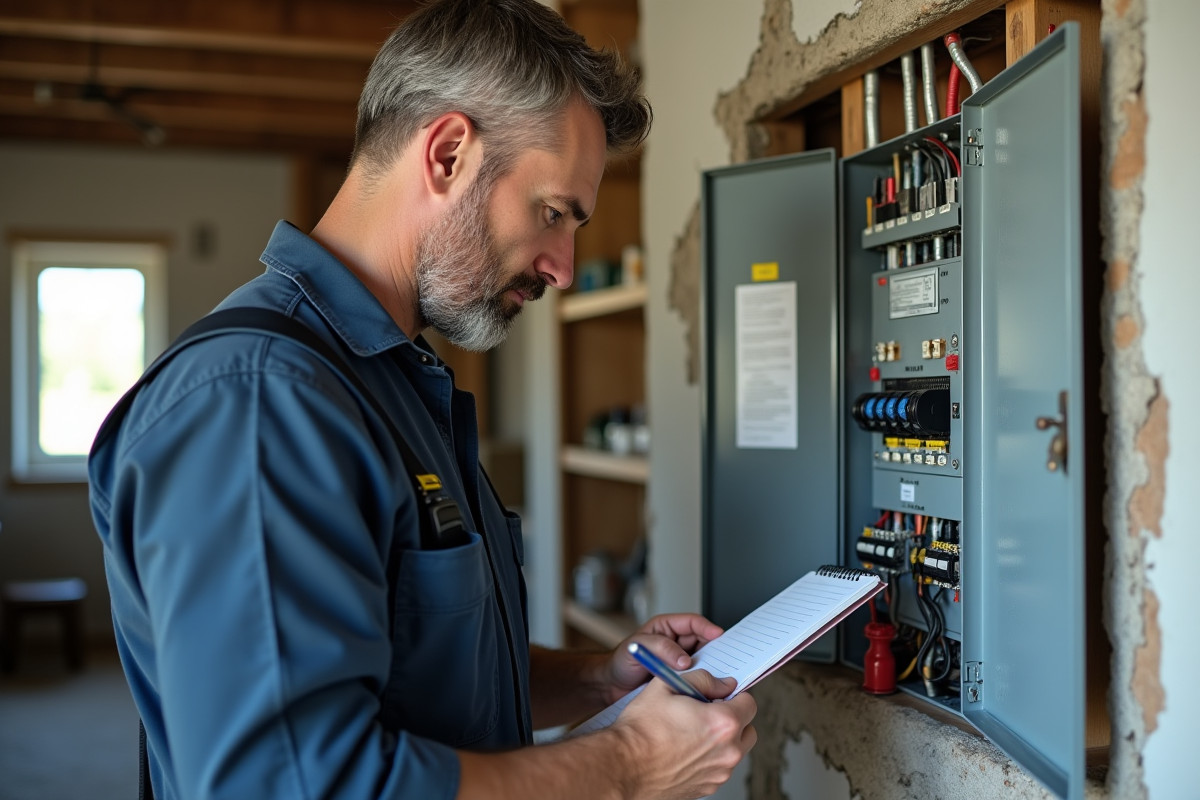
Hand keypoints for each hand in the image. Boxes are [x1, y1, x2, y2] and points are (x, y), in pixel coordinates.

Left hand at [603, 614, 723, 703]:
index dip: (707, 627)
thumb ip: (661, 648)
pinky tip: (707, 687)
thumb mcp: (638, 648)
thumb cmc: (620, 662)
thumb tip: (684, 658)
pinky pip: (696, 677)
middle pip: (703, 642)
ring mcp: (679, 662)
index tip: (718, 635)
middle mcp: (675, 643)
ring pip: (703, 660)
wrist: (611, 686)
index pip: (692, 623)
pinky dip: (703, 681)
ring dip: (710, 667)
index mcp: (666, 628)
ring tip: (718, 675)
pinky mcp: (679, 679)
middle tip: (725, 659)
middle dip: (715, 649)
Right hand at [612, 670, 757, 799]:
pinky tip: (685, 750)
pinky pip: (718, 768)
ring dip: (723, 740)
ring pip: (735, 751)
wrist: (622, 767)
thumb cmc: (641, 730)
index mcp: (723, 723)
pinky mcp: (707, 788)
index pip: (749, 703)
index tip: (719, 695)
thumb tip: (722, 683)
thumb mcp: (667, 686)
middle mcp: (727, 752)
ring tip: (692, 732)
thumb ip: (703, 679)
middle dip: (733, 719)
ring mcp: (718, 774)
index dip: (733, 695)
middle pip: (748, 729)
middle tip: (708, 712)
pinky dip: (709, 758)